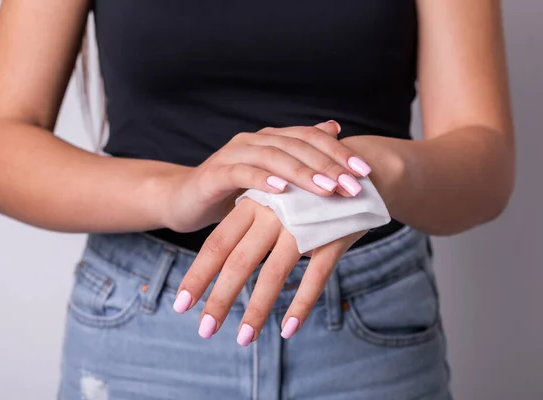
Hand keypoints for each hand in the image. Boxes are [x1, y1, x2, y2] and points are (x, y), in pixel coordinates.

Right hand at [164, 122, 372, 231]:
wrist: (185, 200)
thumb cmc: (234, 193)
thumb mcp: (272, 179)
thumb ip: (300, 158)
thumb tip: (334, 129)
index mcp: (271, 140)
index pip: (311, 138)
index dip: (338, 152)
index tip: (365, 172)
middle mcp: (254, 140)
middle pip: (297, 145)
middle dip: (329, 165)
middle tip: (355, 186)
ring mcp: (233, 154)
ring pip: (274, 156)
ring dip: (302, 173)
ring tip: (327, 188)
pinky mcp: (215, 173)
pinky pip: (242, 173)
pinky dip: (263, 180)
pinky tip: (283, 192)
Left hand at [172, 197, 366, 344]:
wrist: (361, 168)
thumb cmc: (308, 188)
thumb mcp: (274, 196)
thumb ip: (250, 221)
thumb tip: (225, 258)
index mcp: (254, 202)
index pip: (217, 243)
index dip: (198, 274)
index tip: (181, 304)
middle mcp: (273, 213)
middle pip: (238, 262)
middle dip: (219, 299)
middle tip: (204, 330)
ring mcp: (304, 226)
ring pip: (274, 274)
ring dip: (256, 310)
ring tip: (243, 339)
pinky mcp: (333, 237)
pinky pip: (316, 277)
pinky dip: (301, 304)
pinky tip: (288, 329)